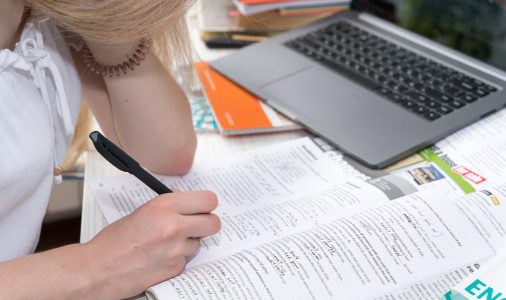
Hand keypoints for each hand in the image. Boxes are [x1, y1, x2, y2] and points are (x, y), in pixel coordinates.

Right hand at [83, 191, 220, 299]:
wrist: (98, 269)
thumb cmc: (114, 241)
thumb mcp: (142, 211)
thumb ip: (168, 205)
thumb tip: (185, 200)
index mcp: (165, 206)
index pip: (208, 200)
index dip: (207, 205)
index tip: (203, 208)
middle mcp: (174, 226)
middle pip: (214, 222)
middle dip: (207, 224)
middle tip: (196, 225)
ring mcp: (177, 249)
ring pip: (200, 243)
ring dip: (188, 243)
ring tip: (165, 244)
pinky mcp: (175, 268)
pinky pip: (186, 260)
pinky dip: (177, 259)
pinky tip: (160, 257)